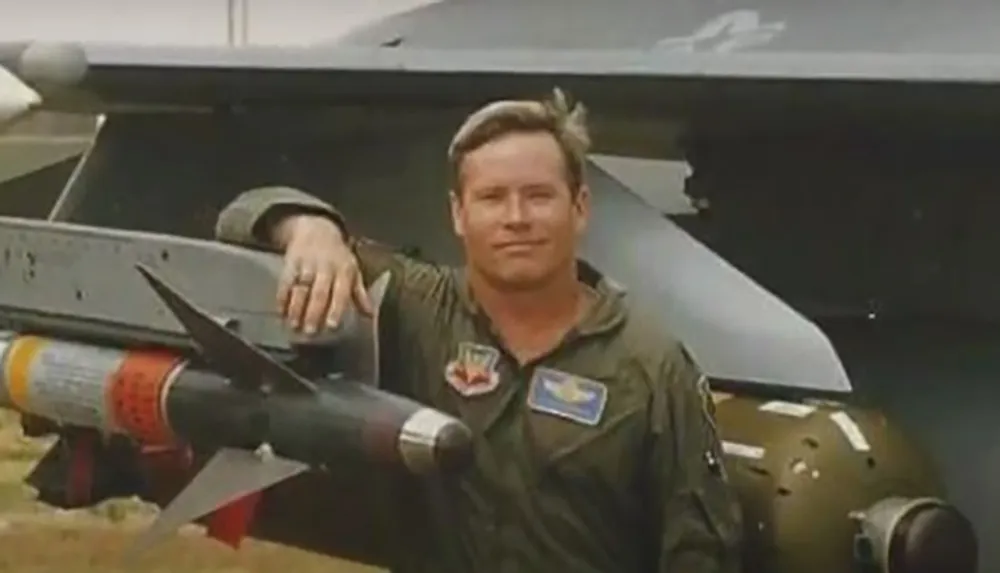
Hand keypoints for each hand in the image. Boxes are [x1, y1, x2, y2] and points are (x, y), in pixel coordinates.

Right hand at [273, 215, 372, 333]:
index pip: (340, 292)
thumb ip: (359, 294)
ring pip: (301, 288)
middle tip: (310, 331)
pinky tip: (281, 312)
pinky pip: (285, 281)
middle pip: (319, 292)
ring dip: (296, 308)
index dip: (335, 309)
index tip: (331, 326)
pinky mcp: (291, 263)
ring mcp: (307, 264)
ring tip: (294, 325)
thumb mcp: (353, 271)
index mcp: (344, 270)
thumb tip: (370, 314)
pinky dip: (282, 298)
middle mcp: (326, 267)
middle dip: (313, 313)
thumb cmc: (338, 257)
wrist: (316, 230)